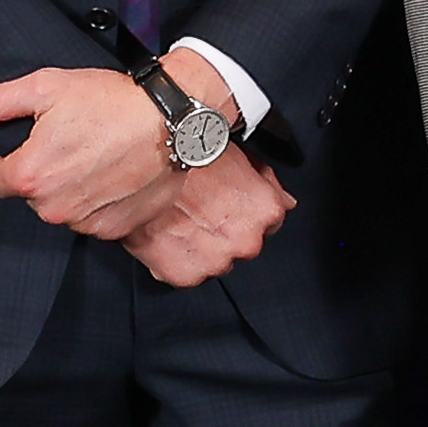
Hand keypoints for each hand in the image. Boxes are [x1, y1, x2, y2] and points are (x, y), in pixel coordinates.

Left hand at [0, 63, 176, 234]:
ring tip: (101, 158)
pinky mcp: (115, 230)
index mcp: (29, 175)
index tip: (39, 144)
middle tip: (76, 145)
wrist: (173, 122)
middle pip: (33, 197)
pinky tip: (118, 175)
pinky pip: (95, 221)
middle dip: (47, 175)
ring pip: (65, 210)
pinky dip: (103, 203)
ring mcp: (86, 222)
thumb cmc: (111, 102)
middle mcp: (53, 207)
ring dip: (75, 190)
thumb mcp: (47, 88)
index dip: (15, 160)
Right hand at [119, 146, 289, 286]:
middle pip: (243, 244)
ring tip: (179, 220)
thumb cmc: (187, 152)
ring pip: (215, 261)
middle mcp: (247, 241)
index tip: (228, 204)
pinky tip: (166, 234)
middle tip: (199, 209)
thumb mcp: (238, 155)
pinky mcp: (185, 274)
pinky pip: (186, 273)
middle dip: (226, 231)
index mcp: (265, 211)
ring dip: (202, 247)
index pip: (271, 222)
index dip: (247, 211)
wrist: (142, 165)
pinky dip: (176, 259)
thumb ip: (266, 184)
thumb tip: (286, 201)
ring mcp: (217, 261)